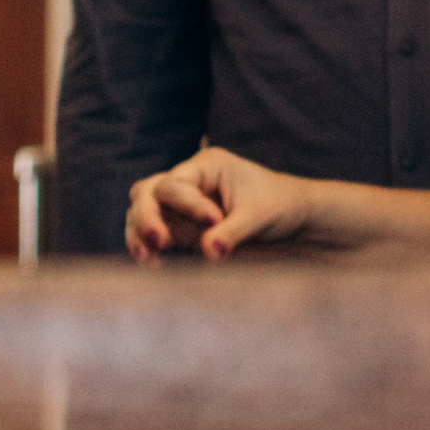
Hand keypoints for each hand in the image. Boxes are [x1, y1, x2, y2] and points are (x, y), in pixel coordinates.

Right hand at [125, 146, 314, 262]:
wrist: (289, 218)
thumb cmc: (278, 205)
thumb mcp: (259, 216)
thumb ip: (233, 232)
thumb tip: (209, 251)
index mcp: (207, 165)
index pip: (177, 184)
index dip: (189, 205)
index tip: (216, 221)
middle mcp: (188, 181)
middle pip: (148, 192)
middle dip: (147, 217)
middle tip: (160, 242)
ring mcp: (180, 204)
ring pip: (142, 211)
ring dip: (139, 232)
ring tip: (148, 257)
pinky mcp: (180, 227)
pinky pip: (151, 233)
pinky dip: (145, 246)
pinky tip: (154, 263)